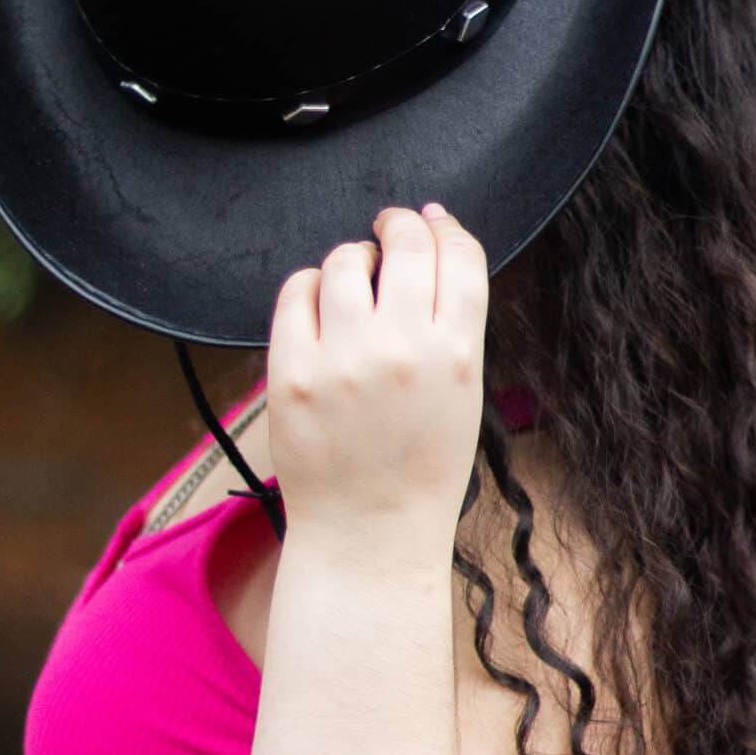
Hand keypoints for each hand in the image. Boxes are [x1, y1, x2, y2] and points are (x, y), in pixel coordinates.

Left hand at [266, 202, 488, 550]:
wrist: (370, 534)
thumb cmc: (420, 470)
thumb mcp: (463, 396)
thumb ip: (451, 326)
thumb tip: (433, 246)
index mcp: (456, 355)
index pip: (461, 256)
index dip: (446, 227)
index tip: (432, 221)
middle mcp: (402, 349)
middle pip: (406, 244)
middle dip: (399, 224)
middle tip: (389, 229)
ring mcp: (343, 359)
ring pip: (345, 260)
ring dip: (352, 259)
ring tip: (352, 283)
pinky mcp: (292, 372)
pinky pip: (295, 292)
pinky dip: (307, 287)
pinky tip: (317, 307)